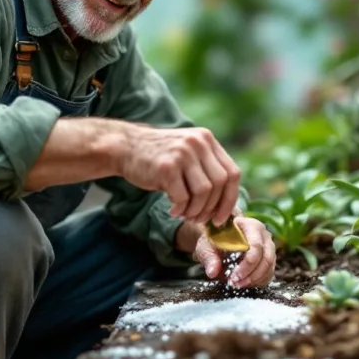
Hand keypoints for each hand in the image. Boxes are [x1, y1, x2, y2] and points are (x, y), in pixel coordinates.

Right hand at [118, 125, 240, 225]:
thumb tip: (227, 205)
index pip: (232, 173)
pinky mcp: (167, 167)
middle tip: (199, 219)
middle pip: (220, 184)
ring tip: (185, 214)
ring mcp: (182, 153)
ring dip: (196, 210)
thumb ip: (207, 169)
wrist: (126, 147)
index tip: (222, 217)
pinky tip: (172, 209)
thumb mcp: (188, 153)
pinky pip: (183, 197)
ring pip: (204, 192)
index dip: (230, 199)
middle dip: (212, 208)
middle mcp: (198, 143)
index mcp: (207, 140)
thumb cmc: (160, 158)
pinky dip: (180, 209)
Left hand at [192, 217, 275, 288]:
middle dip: (251, 275)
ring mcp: (269, 247)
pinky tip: (245, 283)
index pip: (256, 246)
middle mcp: (264, 236)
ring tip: (238, 284)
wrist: (221, 238)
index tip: (234, 277)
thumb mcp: (207, 245)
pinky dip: (258, 281)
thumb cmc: (215, 239)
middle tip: (235, 283)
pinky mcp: (270, 259)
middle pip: (266, 259)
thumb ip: (209, 257)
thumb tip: (212, 272)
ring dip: (254, 280)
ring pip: (269, 267)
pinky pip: (269, 273)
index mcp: (251, 226)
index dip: (247, 265)